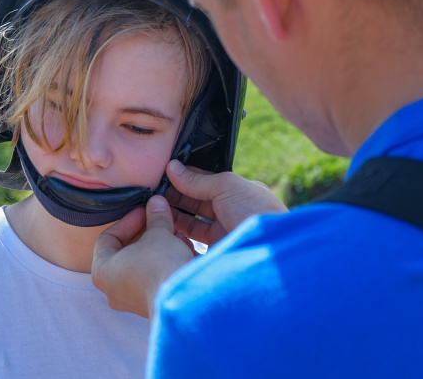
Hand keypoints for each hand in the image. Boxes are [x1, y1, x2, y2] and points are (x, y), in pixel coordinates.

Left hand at [92, 196, 194, 317]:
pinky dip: (165, 263)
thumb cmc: (161, 266)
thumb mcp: (159, 233)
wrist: (184, 301)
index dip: (128, 220)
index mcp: (103, 270)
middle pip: (125, 252)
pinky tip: (182, 251)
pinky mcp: (151, 305)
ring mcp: (131, 300)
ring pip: (142, 265)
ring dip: (158, 247)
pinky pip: (154, 278)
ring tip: (176, 235)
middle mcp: (112, 289)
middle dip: (147, 233)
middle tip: (161, 221)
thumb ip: (156, 217)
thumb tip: (157, 203)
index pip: (108, 238)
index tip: (145, 211)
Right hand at [165, 160, 287, 246]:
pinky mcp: (216, 254)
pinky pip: (192, 245)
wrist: (271, 253)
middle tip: (152, 194)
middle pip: (197, 203)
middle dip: (175, 198)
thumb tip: (172, 167)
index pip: (206, 183)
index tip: (162, 177)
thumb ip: (198, 180)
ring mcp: (224, 234)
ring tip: (153, 210)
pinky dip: (178, 238)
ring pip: (192, 224)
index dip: (185, 179)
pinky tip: (164, 230)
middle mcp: (231, 213)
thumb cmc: (257, 212)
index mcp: (238, 193)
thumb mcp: (227, 186)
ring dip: (174, 217)